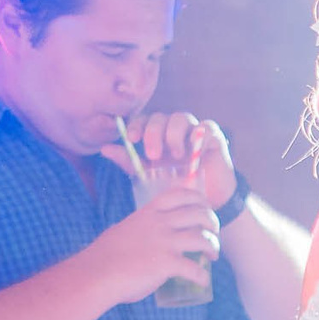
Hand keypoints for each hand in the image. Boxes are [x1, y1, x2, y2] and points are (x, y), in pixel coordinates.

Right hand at [86, 181, 219, 306]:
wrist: (96, 273)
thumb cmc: (104, 256)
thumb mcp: (124, 230)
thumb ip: (139, 229)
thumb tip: (144, 237)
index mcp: (148, 213)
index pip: (179, 194)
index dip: (198, 198)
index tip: (205, 205)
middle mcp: (159, 223)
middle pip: (198, 213)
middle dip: (212, 221)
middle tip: (214, 232)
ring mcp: (164, 242)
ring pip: (202, 238)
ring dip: (213, 246)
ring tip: (212, 255)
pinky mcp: (167, 264)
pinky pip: (195, 269)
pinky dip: (202, 276)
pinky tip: (203, 281)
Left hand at [106, 112, 242, 212]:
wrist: (206, 203)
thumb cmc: (177, 187)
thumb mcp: (149, 176)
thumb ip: (129, 161)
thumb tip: (104, 148)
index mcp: (158, 136)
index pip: (144, 121)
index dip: (136, 125)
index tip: (131, 139)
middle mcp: (175, 130)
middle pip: (160, 117)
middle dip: (153, 133)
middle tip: (153, 155)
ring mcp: (194, 132)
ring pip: (181, 117)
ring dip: (174, 134)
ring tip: (175, 155)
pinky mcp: (214, 138)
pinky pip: (206, 127)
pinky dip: (199, 135)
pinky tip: (194, 152)